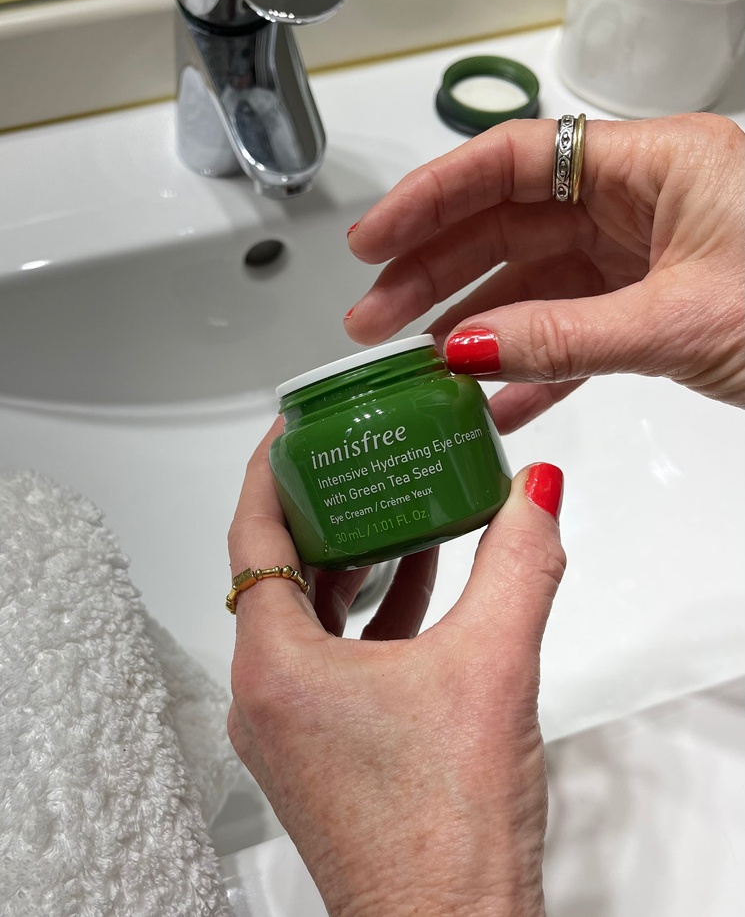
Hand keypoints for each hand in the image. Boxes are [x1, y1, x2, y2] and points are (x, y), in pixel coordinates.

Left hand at [227, 420, 565, 916]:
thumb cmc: (443, 835)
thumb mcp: (492, 670)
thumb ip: (518, 565)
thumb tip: (534, 495)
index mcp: (277, 669)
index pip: (253, 536)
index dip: (270, 471)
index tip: (293, 430)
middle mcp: (267, 698)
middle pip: (280, 571)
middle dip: (321, 510)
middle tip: (353, 459)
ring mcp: (292, 728)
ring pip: (310, 615)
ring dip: (352, 562)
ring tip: (394, 510)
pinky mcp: (325, 748)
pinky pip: (335, 656)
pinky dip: (370, 614)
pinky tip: (418, 587)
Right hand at [345, 113, 744, 432]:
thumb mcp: (681, 319)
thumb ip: (565, 337)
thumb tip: (465, 350)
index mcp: (652, 165)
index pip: (512, 162)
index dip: (431, 199)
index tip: (374, 240)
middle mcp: (638, 201)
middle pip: (506, 226)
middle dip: (433, 274)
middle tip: (373, 321)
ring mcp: (641, 257)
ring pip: (531, 284)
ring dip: (471, 328)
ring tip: (413, 368)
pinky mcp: (649, 309)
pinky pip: (571, 332)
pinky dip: (530, 368)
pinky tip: (491, 403)